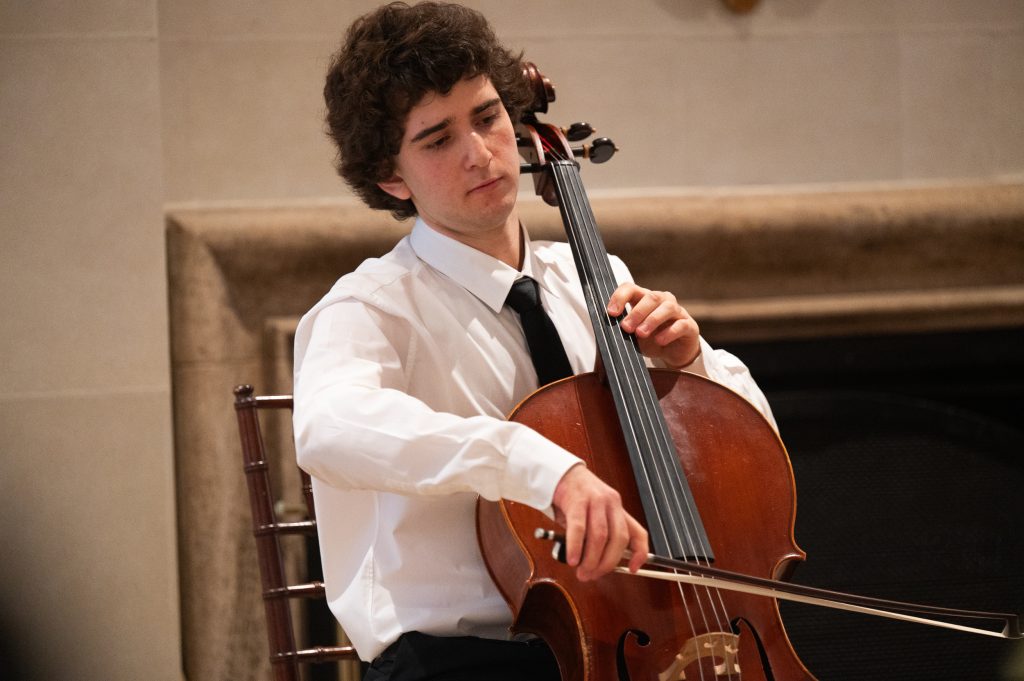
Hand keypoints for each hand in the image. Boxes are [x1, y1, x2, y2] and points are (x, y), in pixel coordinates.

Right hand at [551, 464, 648, 580]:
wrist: (560, 473)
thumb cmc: (576, 498)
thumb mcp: (595, 514)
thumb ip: (599, 535)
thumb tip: (597, 564)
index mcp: (618, 509)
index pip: (638, 532)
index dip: (640, 554)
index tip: (634, 569)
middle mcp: (611, 503)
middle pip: (618, 539)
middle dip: (607, 563)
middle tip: (592, 575)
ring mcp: (595, 501)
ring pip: (600, 536)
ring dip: (591, 559)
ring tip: (581, 571)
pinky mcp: (577, 501)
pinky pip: (579, 529)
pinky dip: (576, 547)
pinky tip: (572, 559)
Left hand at [606, 283, 700, 368]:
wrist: (673, 353)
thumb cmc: (650, 339)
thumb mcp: (633, 335)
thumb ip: (623, 330)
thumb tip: (607, 332)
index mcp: (644, 299)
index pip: (631, 288)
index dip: (620, 297)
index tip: (612, 313)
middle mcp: (662, 300)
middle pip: (651, 297)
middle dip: (637, 312)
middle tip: (626, 328)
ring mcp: (677, 312)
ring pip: (667, 307)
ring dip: (652, 320)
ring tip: (641, 334)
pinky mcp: (689, 325)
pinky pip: (680, 324)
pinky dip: (668, 332)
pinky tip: (660, 341)